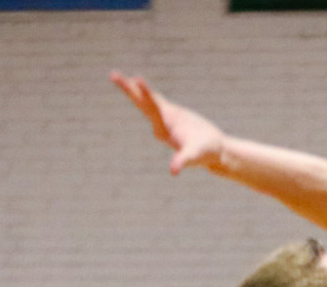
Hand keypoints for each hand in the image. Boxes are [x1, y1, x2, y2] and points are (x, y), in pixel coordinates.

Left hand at [110, 72, 224, 175]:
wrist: (213, 153)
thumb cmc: (207, 154)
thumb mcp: (195, 156)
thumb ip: (183, 161)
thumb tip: (173, 171)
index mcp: (163, 130)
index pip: (152, 109)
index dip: (146, 94)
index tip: (136, 79)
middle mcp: (159, 124)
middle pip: (141, 104)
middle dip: (128, 89)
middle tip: (113, 75)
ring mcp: (163, 119)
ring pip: (145, 100)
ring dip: (131, 88)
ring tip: (114, 76)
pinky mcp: (170, 115)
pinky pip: (154, 100)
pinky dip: (145, 91)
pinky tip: (136, 83)